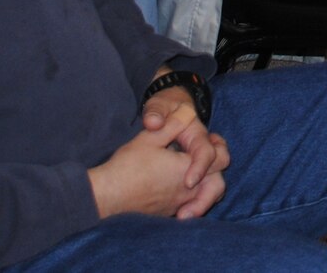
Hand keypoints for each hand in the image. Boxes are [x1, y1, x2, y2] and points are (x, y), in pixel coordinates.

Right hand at [89, 104, 228, 219]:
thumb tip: (188, 112)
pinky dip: (192, 199)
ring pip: (205, 199)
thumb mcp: (149, 138)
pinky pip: (188, 207)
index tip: (210, 140)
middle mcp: (187, 190)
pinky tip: (179, 188)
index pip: (219, 159)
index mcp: (187, 167)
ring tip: (198, 176)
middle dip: (217, 171)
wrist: (107, 196)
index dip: (217, 148)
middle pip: (218, 185)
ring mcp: (177, 204)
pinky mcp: (166, 214)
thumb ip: (172, 124)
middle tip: (209, 159)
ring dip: (207, 188)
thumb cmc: (127, 166)